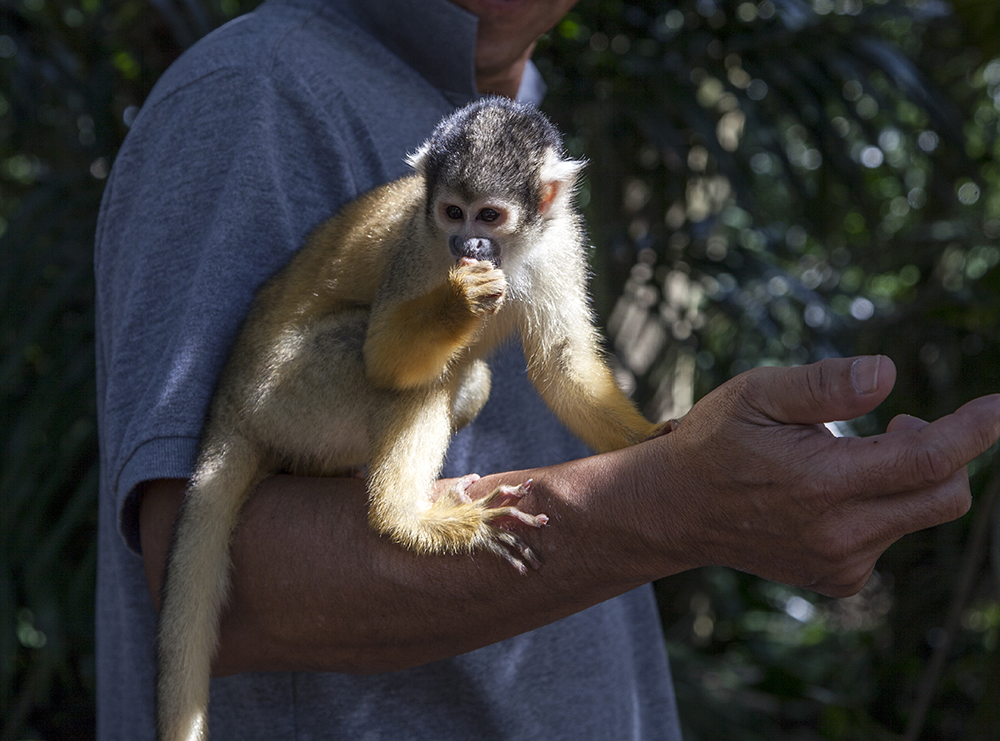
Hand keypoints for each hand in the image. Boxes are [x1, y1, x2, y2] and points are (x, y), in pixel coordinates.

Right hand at [643, 356, 999, 596]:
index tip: (999, 407)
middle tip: (903, 425)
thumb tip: (888, 374)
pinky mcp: (837, 579)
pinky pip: (889, 537)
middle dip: (945, 454)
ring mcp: (839, 562)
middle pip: (943, 496)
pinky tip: (831, 495)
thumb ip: (824, 385)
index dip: (974, 430)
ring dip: (906, 480)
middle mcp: (838, 533)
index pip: (927, 459)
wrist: (676, 509)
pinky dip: (881, 508)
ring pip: (917, 515)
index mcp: (821, 482)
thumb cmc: (717, 441)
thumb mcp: (757, 393)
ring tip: (846, 458)